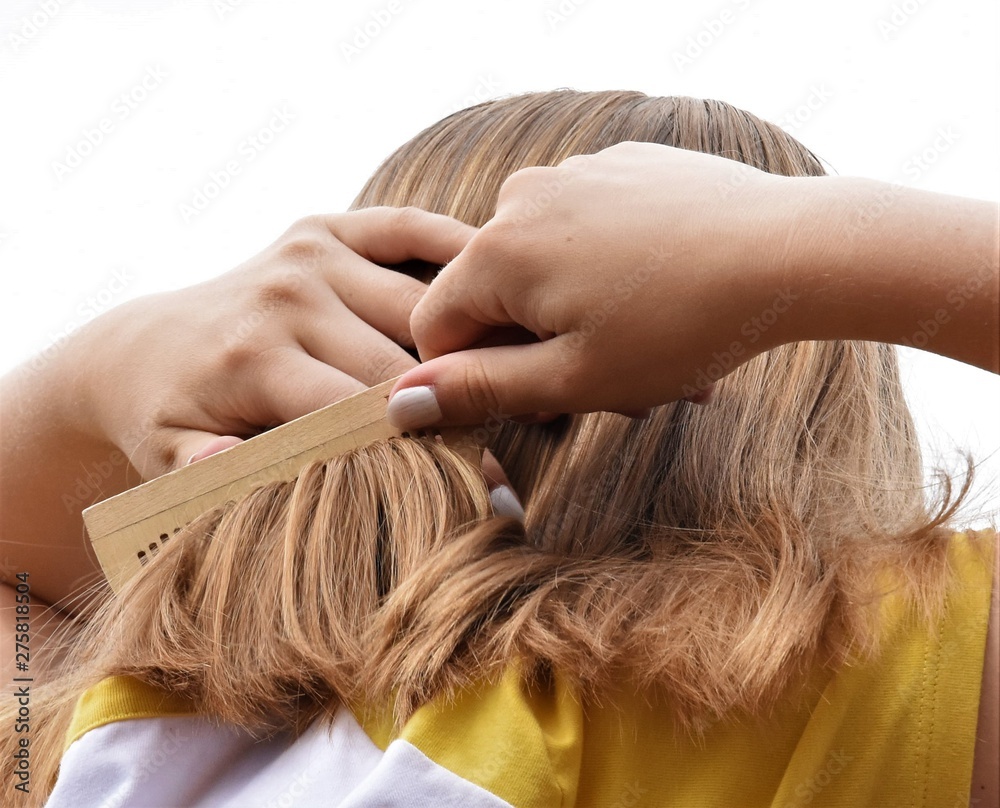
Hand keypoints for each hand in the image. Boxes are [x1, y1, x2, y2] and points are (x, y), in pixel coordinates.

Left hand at [68, 207, 475, 479]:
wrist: (141, 349)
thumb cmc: (166, 417)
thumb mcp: (163, 458)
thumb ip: (196, 469)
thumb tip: (228, 458)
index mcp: (253, 358)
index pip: (362, 412)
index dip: (424, 453)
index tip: (471, 490)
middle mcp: (289, 296)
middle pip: (403, 362)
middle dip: (452, 406)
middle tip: (501, 446)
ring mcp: (311, 253)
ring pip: (421, 305)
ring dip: (468, 340)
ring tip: (513, 378)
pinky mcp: (326, 228)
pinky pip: (408, 228)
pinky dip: (456, 247)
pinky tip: (495, 279)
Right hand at [387, 142, 796, 426]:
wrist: (789, 251)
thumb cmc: (681, 326)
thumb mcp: (572, 379)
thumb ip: (478, 390)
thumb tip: (397, 403)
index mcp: (497, 251)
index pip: (436, 326)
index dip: (477, 376)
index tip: (540, 397)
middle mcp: (522, 198)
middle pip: (492, 294)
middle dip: (534, 344)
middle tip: (607, 380)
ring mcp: (575, 173)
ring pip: (542, 264)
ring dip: (573, 310)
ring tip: (645, 341)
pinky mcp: (620, 166)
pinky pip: (584, 228)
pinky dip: (606, 269)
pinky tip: (661, 291)